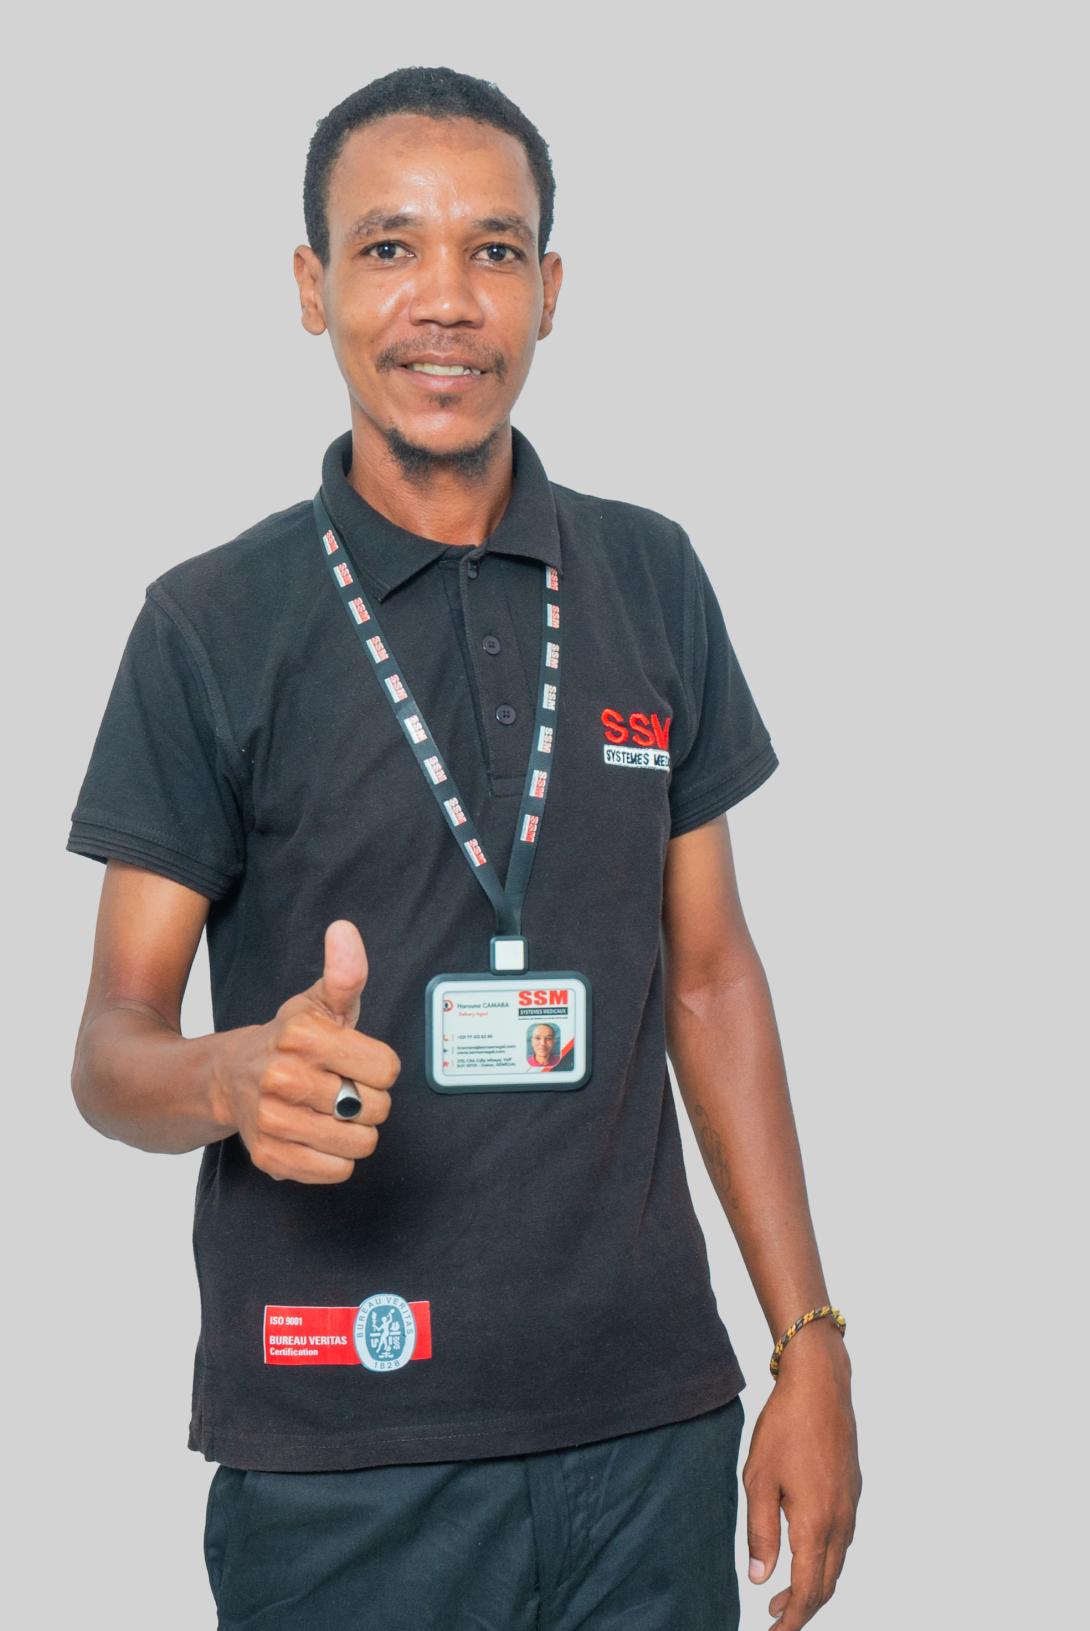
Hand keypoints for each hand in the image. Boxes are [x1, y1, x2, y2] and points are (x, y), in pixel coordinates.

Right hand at [218, 919, 400, 1182]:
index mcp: (303, 1036)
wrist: (229, 1078)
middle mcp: (284, 1078)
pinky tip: (317, 1136)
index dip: (379, 1068)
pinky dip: (335, 1159)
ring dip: (354, 1132)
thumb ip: (344, 972)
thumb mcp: (319, 1002)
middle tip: (342, 1089)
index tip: (356, 1063)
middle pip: (375, 1108)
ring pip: (359, 1144)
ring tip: (331, 1113)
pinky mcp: (270, 1157)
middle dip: (368, 1100)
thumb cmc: (289, 1040)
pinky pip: (336, 1171)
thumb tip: (344, 930)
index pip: (387, 1069)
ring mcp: (274, 1120)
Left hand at [743, 1322, 861, 1627]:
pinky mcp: (852, 1491)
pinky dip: (824, 1559)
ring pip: (836, 1563)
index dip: (791, 1619)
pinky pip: (842, 1540)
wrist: (820, 1385)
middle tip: (773, 1619)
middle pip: (827, 1584)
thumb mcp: (759, 1479)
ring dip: (814, 1584)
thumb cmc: (784, 1427)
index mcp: (816, 1522)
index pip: (808, 1590)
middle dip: (802, 1608)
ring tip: (783, 1592)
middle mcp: (841, 1520)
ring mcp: (851, 1505)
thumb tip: (760, 1579)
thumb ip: (761, 1533)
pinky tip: (804, 1551)